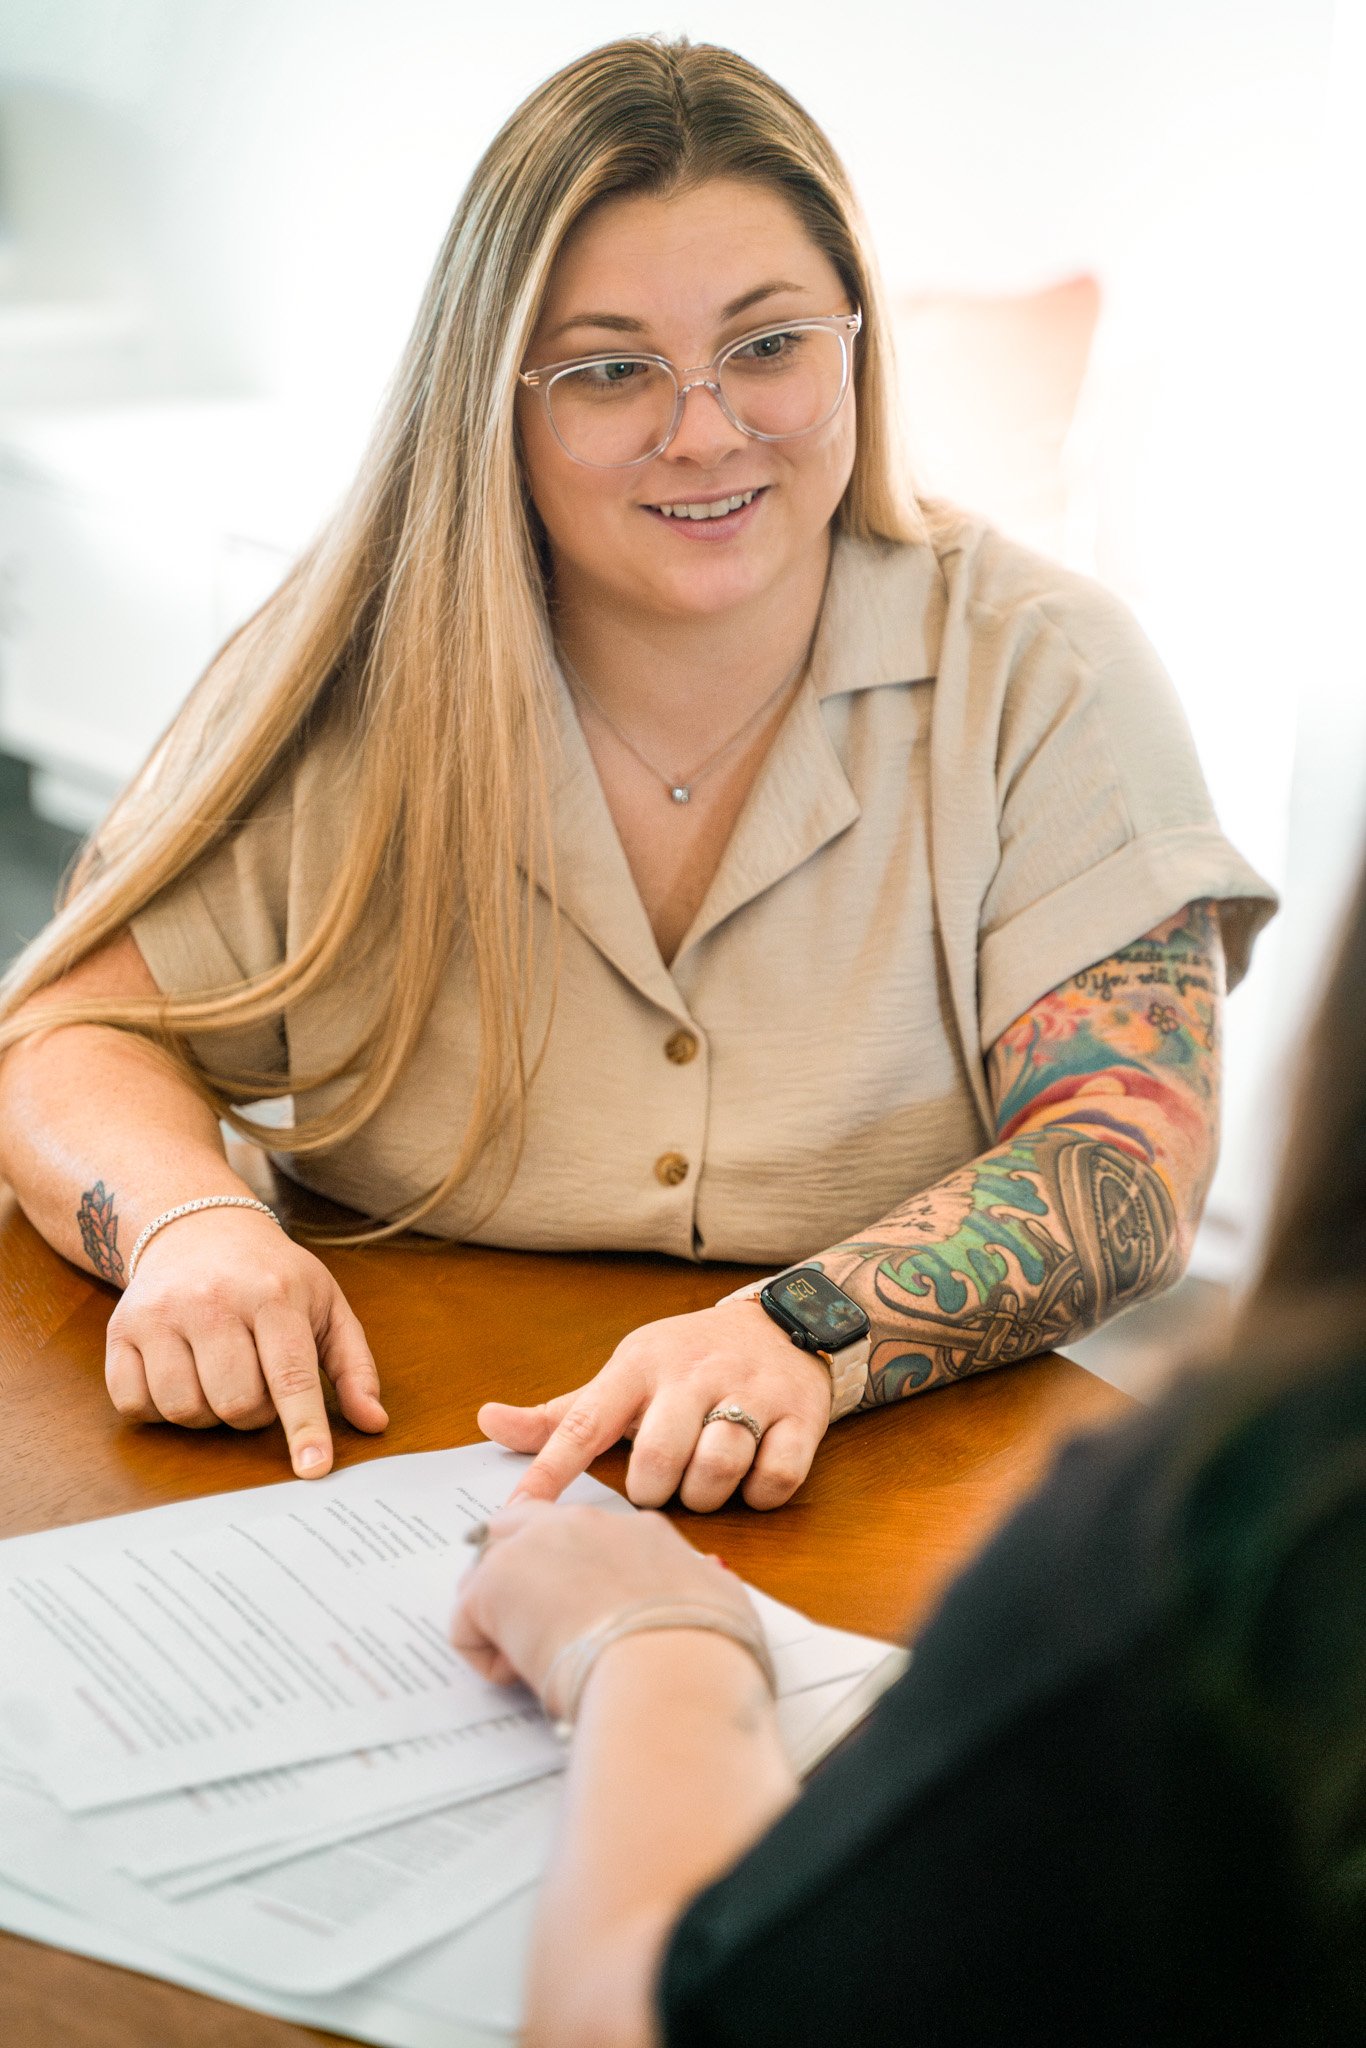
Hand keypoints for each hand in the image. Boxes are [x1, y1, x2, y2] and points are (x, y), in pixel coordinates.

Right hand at [103, 1207, 386, 1476]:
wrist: (198, 1228)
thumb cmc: (272, 1276)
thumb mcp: (327, 1305)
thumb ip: (354, 1366)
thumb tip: (373, 1422)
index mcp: (274, 1293)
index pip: (291, 1375)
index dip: (303, 1427)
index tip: (313, 1467)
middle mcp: (213, 1301)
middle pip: (235, 1404)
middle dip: (254, 1413)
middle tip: (258, 1380)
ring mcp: (160, 1314)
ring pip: (184, 1410)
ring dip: (208, 1413)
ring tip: (220, 1375)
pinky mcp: (120, 1329)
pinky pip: (135, 1405)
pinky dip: (160, 1408)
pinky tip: (180, 1374)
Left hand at [450, 1499, 753, 1704]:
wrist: (672, 1671)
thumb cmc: (707, 1650)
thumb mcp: (722, 1607)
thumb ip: (705, 1592)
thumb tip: (707, 1598)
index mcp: (639, 1532)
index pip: (586, 1538)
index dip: (576, 1579)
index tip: (583, 1615)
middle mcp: (583, 1523)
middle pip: (521, 1528)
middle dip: (517, 1573)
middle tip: (535, 1628)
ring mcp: (534, 1545)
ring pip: (485, 1572)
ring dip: (501, 1618)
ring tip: (536, 1665)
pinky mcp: (494, 1583)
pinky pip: (466, 1623)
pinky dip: (486, 1658)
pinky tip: (524, 1679)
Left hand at [478, 1300, 830, 1512]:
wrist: (783, 1321)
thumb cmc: (687, 1362)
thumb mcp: (624, 1376)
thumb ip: (562, 1414)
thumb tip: (485, 1421)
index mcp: (637, 1367)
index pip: (581, 1424)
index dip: (549, 1473)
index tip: (519, 1516)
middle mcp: (691, 1374)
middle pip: (656, 1462)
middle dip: (652, 1490)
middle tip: (660, 1483)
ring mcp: (749, 1392)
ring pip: (715, 1471)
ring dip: (706, 1495)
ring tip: (704, 1479)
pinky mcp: (799, 1413)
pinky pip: (774, 1478)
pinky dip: (760, 1493)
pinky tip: (751, 1476)